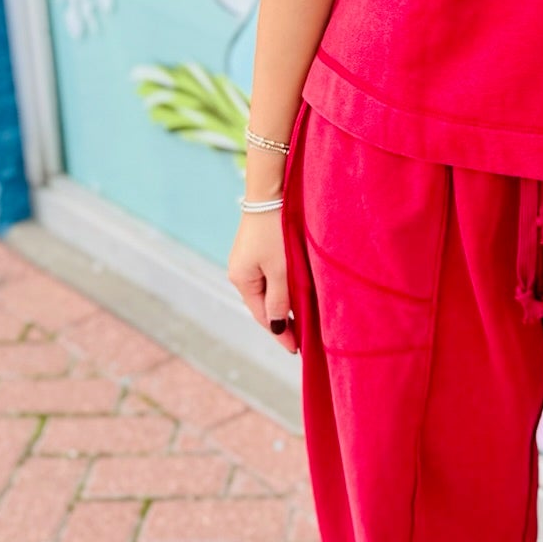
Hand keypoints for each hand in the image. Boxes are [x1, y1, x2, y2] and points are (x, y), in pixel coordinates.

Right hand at [229, 210, 297, 353]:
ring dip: (283, 304)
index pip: (262, 315)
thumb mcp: (280, 269)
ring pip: (267, 290)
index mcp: (242, 279)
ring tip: (302, 320)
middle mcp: (240, 272)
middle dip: (282, 321)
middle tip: (302, 339)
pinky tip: (295, 293)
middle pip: (263, 304)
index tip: (296, 349)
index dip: (280, 333)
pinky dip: (282, 287)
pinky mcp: (256, 250)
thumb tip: (278, 326)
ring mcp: (247, 260)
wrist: (271, 192)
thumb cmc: (276, 231)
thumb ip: (280, 299)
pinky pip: (269, 276)